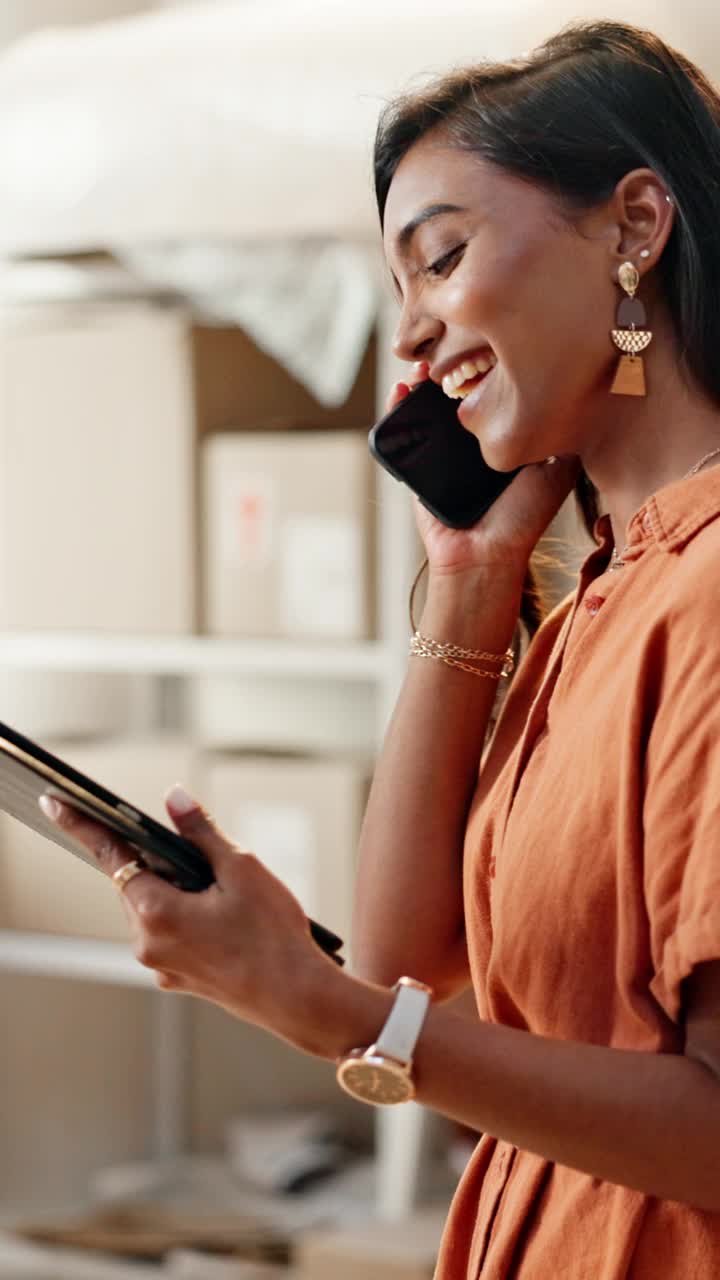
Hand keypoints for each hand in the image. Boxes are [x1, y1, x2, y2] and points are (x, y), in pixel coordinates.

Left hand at [38, 786, 338, 1050]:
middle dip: (158, 862)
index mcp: (156, 913)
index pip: (111, 857)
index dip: (84, 826)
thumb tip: (174, 799)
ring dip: (174, 891)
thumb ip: (201, 832)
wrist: (298, 997)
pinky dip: (184, 916)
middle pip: (135, 884)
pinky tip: (223, 917)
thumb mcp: (241, 869)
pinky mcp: (177, 978)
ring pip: (153, 910)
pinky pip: (168, 935)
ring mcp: (161, 966)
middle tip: (200, 855)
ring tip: (222, 893)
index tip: (57, 804)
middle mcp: (148, 944)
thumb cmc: (273, 935)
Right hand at [385, 362, 579, 580]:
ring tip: (423, 365)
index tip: (486, 343)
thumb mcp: (556, 472)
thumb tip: (583, 394)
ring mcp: (441, 448)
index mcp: (500, 435)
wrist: (484, 556)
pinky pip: (402, 429)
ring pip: (427, 403)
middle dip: (451, 366)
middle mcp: (470, 439)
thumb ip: (564, 437)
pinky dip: (397, 405)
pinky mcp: (415, 463)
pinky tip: (402, 390)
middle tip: (449, 347)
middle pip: (456, 390)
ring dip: (421, 379)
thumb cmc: (522, 520)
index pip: (490, 389)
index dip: (486, 365)